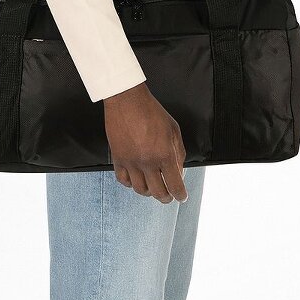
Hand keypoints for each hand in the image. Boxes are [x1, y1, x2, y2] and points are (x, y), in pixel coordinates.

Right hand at [102, 82, 187, 201]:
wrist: (127, 101)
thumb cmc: (151, 111)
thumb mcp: (174, 130)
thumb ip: (178, 152)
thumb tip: (179, 170)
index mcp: (164, 154)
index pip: (175, 185)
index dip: (180, 195)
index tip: (181, 196)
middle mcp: (147, 162)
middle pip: (157, 192)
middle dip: (165, 198)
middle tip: (168, 196)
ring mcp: (131, 162)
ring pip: (140, 189)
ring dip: (148, 192)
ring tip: (152, 188)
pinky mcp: (118, 159)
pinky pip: (123, 180)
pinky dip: (130, 184)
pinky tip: (135, 179)